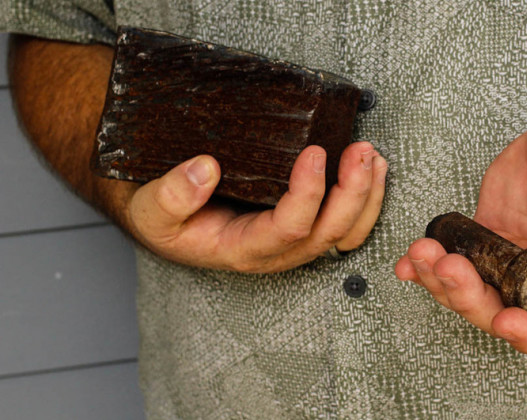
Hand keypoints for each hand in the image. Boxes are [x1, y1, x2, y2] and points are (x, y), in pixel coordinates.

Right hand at [125, 141, 386, 272]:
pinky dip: (365, 199)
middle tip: (361, 151)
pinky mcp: (303, 227)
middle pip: (330, 232)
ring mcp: (294, 242)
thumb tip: (205, 168)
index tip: (313, 152)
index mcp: (243, 250)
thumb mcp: (151, 210)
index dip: (308, 193)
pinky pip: (345, 224)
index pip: (289, 228)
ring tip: (374, 157)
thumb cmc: (164, 219)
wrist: (168, 220)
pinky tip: (372, 169)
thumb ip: (172, 196)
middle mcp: (277, 251)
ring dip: (367, 196)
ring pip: (347, 233)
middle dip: (353, 192)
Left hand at [395, 101, 526, 354]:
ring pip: (471, 292)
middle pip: (503, 312)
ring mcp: (511, 256)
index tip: (505, 321)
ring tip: (419, 254)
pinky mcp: (485, 235)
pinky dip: (426, 268)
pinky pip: (454, 261)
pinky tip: (406, 261)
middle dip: (469, 300)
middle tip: (446, 267)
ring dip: (439, 284)